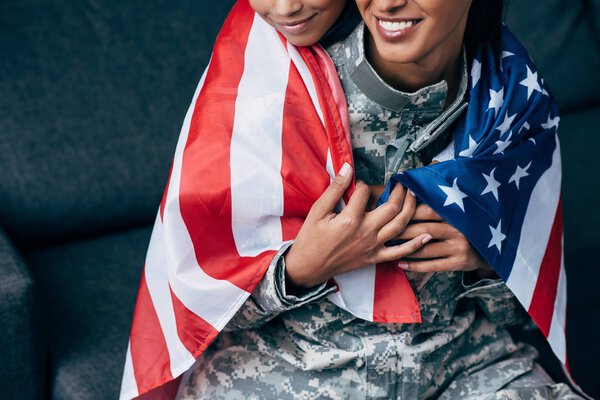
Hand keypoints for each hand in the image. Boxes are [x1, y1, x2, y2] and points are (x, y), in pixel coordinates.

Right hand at [284, 163, 431, 288]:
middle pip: (392, 207)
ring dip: (411, 208)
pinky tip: (426, 235)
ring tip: (414, 195)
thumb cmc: (310, 238)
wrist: (308, 267)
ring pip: (400, 225)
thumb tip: (347, 168)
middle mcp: (366, 232)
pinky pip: (399, 252)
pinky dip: (415, 244)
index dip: (362, 184)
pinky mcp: (374, 258)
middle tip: (402, 181)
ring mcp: (372, 246)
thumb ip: (335, 189)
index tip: (358, 184)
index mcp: (350, 220)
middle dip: (400, 190)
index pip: (365, 193)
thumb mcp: (317, 211)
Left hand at [396, 204, 494, 275]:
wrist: (491, 249)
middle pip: (423, 229)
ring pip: (425, 249)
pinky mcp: (459, 263)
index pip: (428, 210)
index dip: (408, 212)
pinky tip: (400, 264)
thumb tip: (408, 195)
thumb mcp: (457, 213)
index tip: (392, 213)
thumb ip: (438, 207)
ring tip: (388, 248)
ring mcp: (459, 247)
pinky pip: (432, 265)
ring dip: (404, 249)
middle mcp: (458, 229)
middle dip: (402, 232)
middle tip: (385, 232)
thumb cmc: (465, 227)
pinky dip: (414, 266)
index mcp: (456, 213)